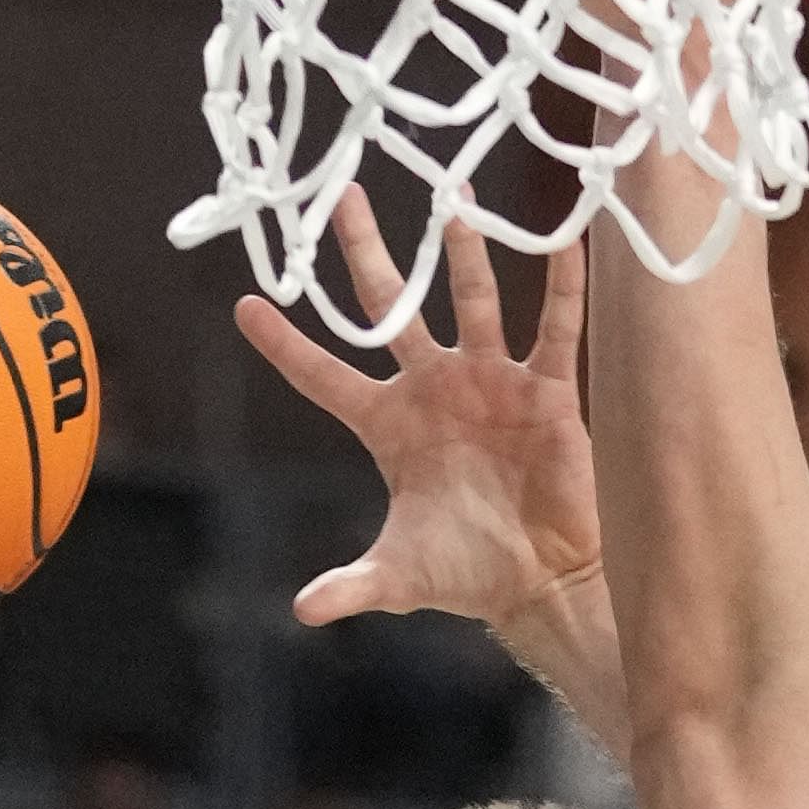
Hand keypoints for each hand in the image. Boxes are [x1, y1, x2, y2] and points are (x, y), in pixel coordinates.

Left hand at [239, 191, 602, 635]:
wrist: (542, 581)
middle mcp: (433, 388)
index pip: (324, 376)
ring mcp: (488, 381)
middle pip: (392, 309)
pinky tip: (564, 239)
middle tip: (345, 197)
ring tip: (450, 198)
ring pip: (470, 302)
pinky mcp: (545, 390)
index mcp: (387, 424)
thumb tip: (305, 611)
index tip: (244, 306)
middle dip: (368, 254)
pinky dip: (561, 285)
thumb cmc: (466, 573)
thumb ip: (353, 584)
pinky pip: (553, 328)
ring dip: (462, 253)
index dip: (285, 345)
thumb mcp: (400, 577)